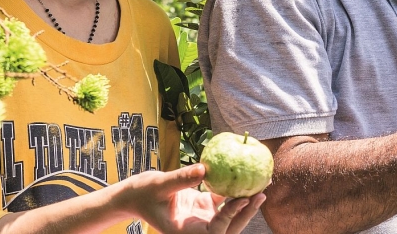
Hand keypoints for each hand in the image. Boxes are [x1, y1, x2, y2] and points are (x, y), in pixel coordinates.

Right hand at [117, 164, 265, 233]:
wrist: (134, 196)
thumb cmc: (141, 193)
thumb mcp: (159, 184)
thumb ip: (181, 179)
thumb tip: (205, 168)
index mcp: (185, 232)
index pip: (214, 231)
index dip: (229, 219)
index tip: (241, 200)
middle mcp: (197, 229)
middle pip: (228, 227)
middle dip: (246, 213)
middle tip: (260, 194)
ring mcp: (202, 219)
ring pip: (229, 215)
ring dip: (245, 203)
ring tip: (262, 184)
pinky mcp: (204, 208)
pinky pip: (222, 200)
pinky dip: (234, 191)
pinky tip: (248, 175)